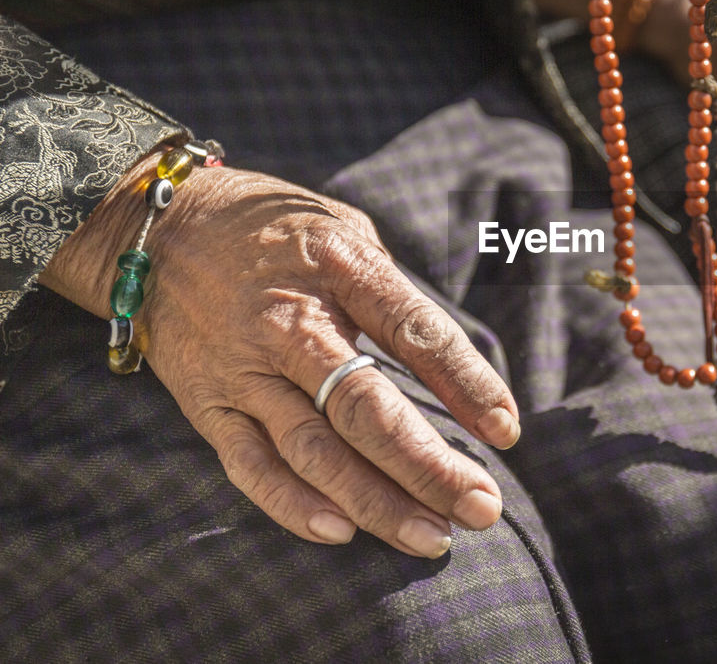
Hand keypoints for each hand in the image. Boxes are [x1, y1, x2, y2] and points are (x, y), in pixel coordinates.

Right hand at [41, 152, 519, 557]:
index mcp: (339, 269)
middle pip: (366, 410)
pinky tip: (342, 533)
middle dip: (428, 466)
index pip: (415, 332)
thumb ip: (394, 295)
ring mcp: (244, 369)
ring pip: (314, 451)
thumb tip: (453, 366)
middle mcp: (289, 324)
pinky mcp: (208, 403)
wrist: (159, 230)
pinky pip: (250, 466)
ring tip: (432, 536)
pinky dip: (292, 504)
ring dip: (376, 501)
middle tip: (483, 508)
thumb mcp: (347, 232)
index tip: (507, 430)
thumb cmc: (277, 230)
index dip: (465, 382)